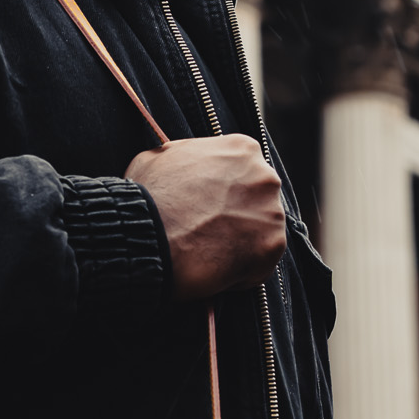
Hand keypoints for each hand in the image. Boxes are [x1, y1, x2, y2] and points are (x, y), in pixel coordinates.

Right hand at [125, 135, 284, 298]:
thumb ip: (187, 158)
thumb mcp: (161, 157)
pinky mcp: (272, 247)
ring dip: (241, 242)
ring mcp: (272, 212)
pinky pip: (260, 261)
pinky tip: (214, 269)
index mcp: (242, 150)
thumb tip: (189, 167)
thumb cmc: (148, 196)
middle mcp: (265, 176)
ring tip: (208, 252)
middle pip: (257, 199)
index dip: (223, 190)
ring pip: (261, 231)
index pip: (242, 170)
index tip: (209, 205)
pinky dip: (241, 268)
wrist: (146, 236)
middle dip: (238, 214)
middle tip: (210, 230)